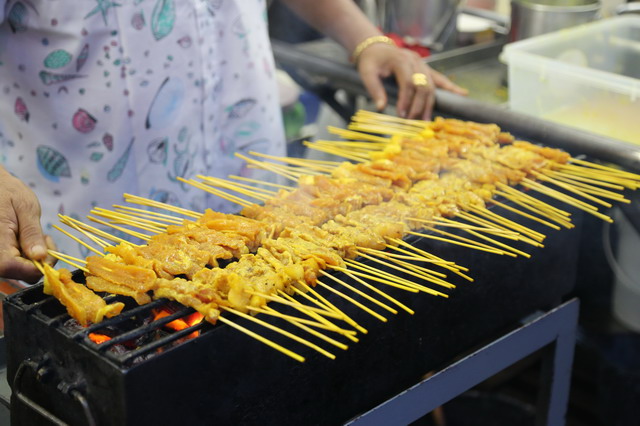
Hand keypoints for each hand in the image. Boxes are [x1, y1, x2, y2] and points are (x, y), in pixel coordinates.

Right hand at [0, 167, 55, 282]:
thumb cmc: (7, 191)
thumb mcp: (25, 207)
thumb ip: (31, 233)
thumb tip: (39, 257)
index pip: (18, 270)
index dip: (40, 265)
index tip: (49, 245)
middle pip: (21, 273)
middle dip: (39, 259)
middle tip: (43, 236)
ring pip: (19, 270)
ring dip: (33, 257)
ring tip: (31, 233)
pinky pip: (14, 263)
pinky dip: (25, 254)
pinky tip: (25, 237)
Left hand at [356, 43, 467, 119]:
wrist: (377, 48)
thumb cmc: (371, 61)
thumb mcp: (367, 73)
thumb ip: (374, 89)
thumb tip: (381, 107)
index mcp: (401, 60)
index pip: (408, 82)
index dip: (406, 100)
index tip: (402, 115)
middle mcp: (415, 61)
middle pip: (422, 85)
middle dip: (419, 105)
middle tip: (412, 121)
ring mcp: (423, 64)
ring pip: (432, 85)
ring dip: (430, 103)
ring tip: (426, 120)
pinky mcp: (426, 69)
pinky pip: (440, 79)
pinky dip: (450, 87)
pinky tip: (462, 94)